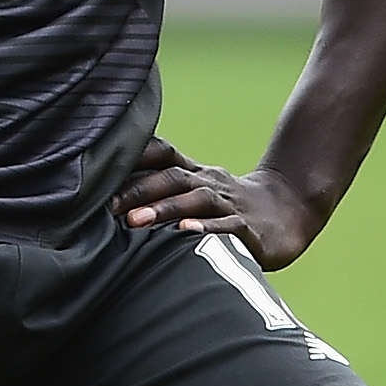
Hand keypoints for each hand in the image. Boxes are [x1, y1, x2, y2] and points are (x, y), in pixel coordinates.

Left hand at [113, 138, 317, 271]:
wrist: (289, 212)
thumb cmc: (228, 207)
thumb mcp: (195, 192)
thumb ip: (159, 191)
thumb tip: (105, 200)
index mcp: (193, 174)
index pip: (161, 153)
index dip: (132, 156)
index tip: (96, 170)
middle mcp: (208, 184)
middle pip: (173, 176)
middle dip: (138, 189)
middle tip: (106, 206)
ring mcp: (230, 205)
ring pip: (196, 199)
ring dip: (164, 208)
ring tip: (135, 221)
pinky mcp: (250, 229)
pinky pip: (228, 226)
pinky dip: (206, 228)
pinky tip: (186, 233)